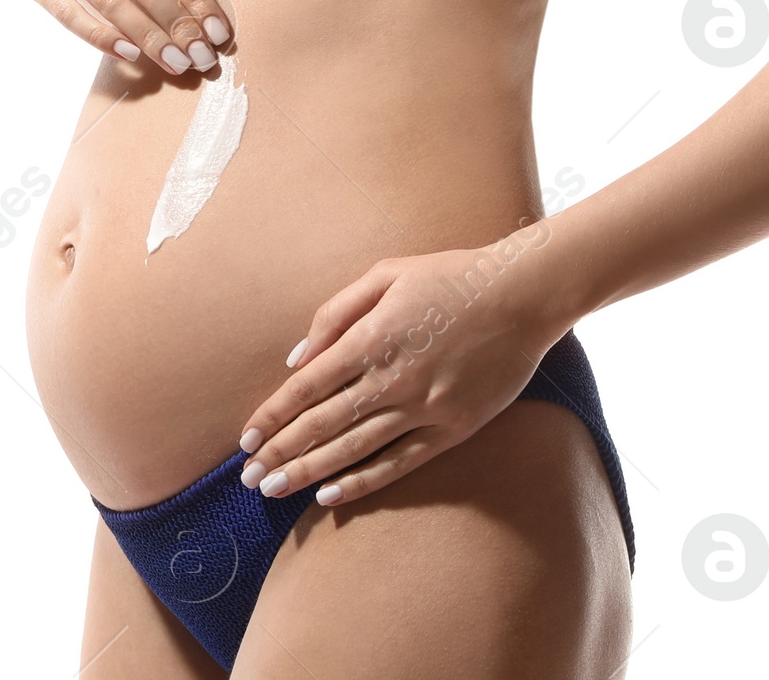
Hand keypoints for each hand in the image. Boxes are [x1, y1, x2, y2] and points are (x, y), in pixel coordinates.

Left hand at [234, 229, 572, 506]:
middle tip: (249, 478)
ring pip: (354, 449)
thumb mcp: (387, 274)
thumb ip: (336, 312)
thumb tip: (297, 357)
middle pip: (323, 424)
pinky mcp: (453, 428)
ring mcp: (424, 407)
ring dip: (309, 473)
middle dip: (281, 453)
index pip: (307, 387)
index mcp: (373, 337)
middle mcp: (393, 378)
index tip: (246, 439)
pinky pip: (399, 463)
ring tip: (275, 490)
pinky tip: (331, 496)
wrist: (522, 295)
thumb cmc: (451, 276)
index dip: (273, 415)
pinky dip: (362, 482)